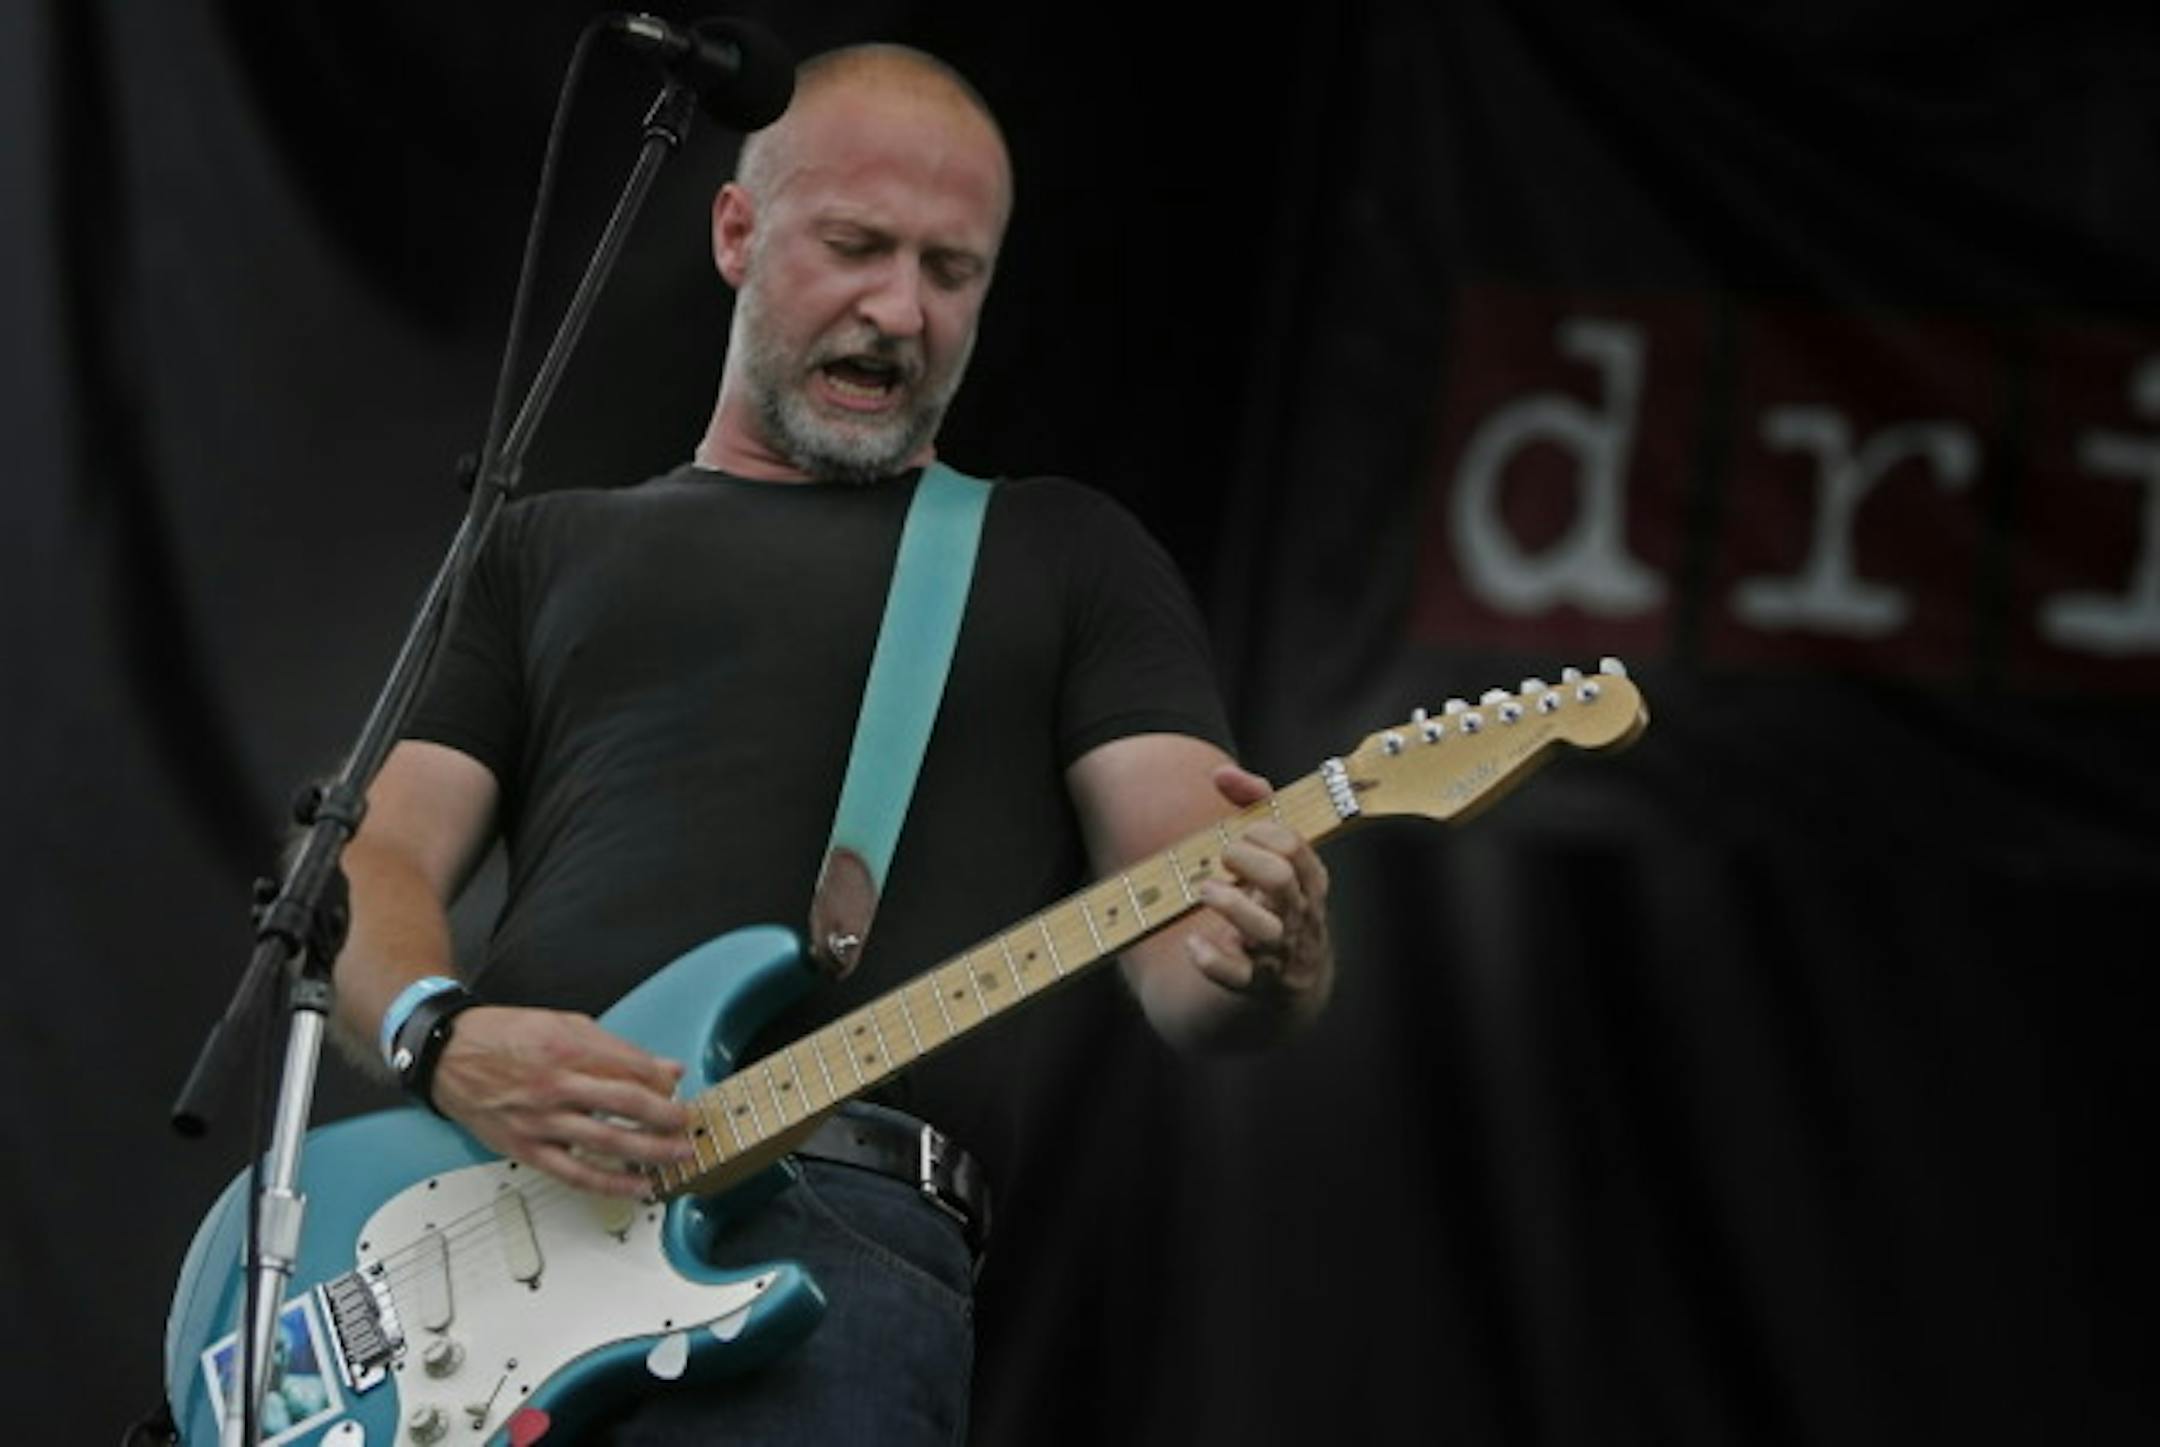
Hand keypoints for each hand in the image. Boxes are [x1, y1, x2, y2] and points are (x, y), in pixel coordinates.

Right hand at [429, 1004, 695, 1197]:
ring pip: (608, 1141)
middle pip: (627, 1103)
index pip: (632, 1067)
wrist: (447, 1055)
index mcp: (568, 1047)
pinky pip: (576, 1173)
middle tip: (687, 1123)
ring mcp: (541, 1120)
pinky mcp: (526, 1148)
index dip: (663, 1081)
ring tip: (678, 1155)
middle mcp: (556, 1084)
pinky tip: (640, 1187)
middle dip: (667, 1116)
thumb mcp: (564, 1024)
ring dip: (651, 1151)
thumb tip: (665, 1067)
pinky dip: (612, 1184)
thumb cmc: (504, 1037)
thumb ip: (617, 1048)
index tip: (678, 1088)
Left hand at [1185, 764, 1333, 1014]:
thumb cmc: (1276, 904)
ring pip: (1263, 930)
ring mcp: (1280, 954)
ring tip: (1204, 890)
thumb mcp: (1277, 856)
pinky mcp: (1255, 986)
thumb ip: (1255, 806)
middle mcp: (1300, 918)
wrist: (1290, 988)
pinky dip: (1210, 960)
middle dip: (1244, 861)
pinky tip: (1193, 945)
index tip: (1242, 833)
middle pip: (1280, 879)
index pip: (1293, 845)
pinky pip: (1236, 977)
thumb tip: (1223, 773)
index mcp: (1310, 883)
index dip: (1261, 832)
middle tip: (1223, 860)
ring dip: (1227, 904)